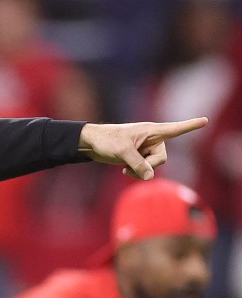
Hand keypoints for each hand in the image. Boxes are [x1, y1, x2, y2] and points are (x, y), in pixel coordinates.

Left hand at [78, 117, 206, 179]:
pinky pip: (145, 170)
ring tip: (125, 168)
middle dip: (148, 166)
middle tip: (130, 166)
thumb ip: (138, 164)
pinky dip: (136, 172)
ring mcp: (146, 149)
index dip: (190, 126)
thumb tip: (150, 177)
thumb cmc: (107, 140)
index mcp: (151, 131)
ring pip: (154, 166)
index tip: (205, 120)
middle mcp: (152, 139)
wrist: (92, 143)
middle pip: (161, 159)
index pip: (175, 129)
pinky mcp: (139, 157)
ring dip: (140, 171)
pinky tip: (124, 170)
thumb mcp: (123, 151)